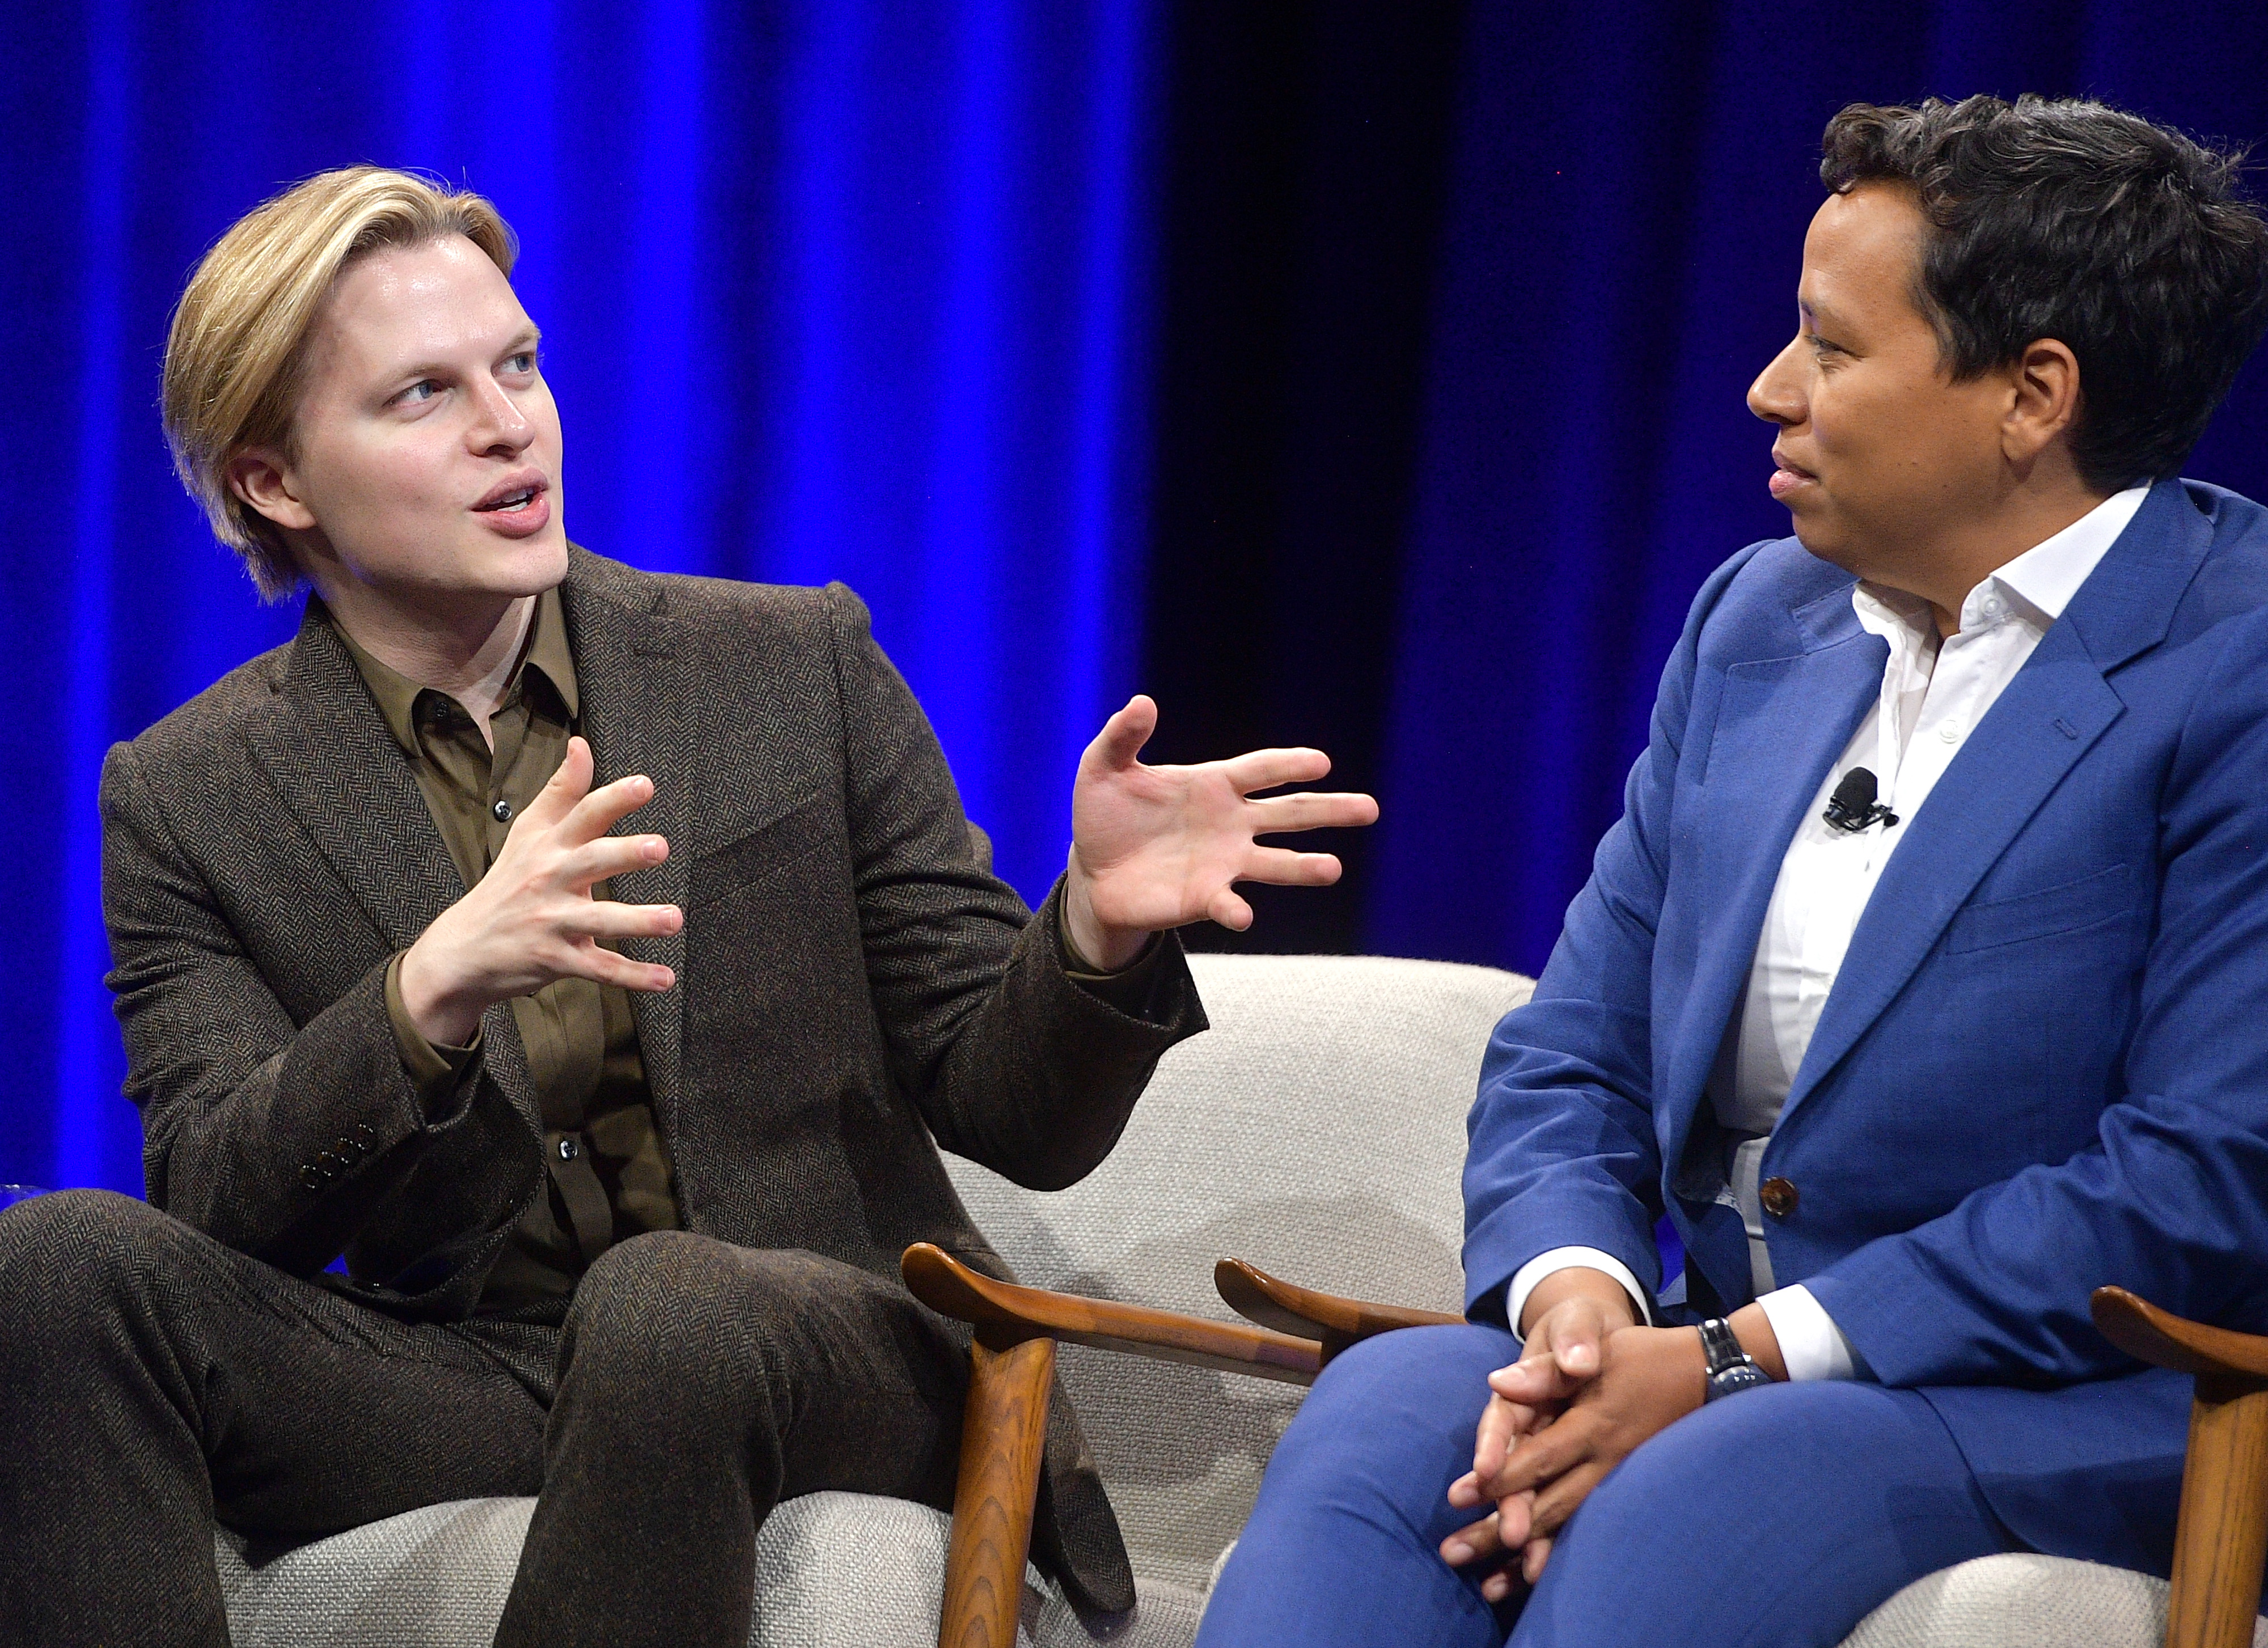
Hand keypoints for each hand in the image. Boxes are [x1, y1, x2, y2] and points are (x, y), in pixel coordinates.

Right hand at [397, 736, 682, 1043]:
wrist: (463, 948)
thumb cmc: (508, 883)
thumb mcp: (528, 832)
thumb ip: (562, 791)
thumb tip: (582, 745)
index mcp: (548, 845)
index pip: (581, 814)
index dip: (612, 798)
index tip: (645, 785)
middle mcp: (549, 879)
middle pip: (590, 861)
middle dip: (625, 853)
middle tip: (661, 847)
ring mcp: (552, 921)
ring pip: (599, 920)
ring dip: (638, 921)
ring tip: (674, 919)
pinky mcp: (556, 959)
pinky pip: (599, 968)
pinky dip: (633, 976)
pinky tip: (664, 978)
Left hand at [1063, 695, 1378, 968]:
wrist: (1093, 872)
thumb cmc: (1105, 813)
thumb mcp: (1102, 767)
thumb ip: (1123, 737)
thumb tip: (1142, 702)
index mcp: (1215, 785)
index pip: (1262, 769)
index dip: (1290, 764)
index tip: (1321, 762)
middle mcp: (1231, 823)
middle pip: (1290, 813)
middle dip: (1330, 810)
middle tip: (1370, 808)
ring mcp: (1225, 863)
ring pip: (1277, 862)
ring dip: (1305, 867)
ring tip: (1334, 869)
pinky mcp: (1206, 898)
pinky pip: (1229, 903)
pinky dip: (1236, 908)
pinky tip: (1243, 915)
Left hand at [1445, 1325, 1708, 1595]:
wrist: (1704, 1378)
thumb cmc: (1642, 1358)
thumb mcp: (1598, 1352)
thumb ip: (1547, 1373)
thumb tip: (1497, 1383)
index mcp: (1594, 1426)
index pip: (1540, 1457)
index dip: (1500, 1476)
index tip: (1459, 1495)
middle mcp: (1607, 1462)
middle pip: (1549, 1505)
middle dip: (1501, 1529)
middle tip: (1454, 1552)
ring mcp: (1620, 1483)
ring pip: (1569, 1526)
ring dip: (1527, 1555)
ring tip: (1488, 1586)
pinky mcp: (1625, 1494)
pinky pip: (1590, 1530)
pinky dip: (1560, 1554)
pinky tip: (1533, 1579)